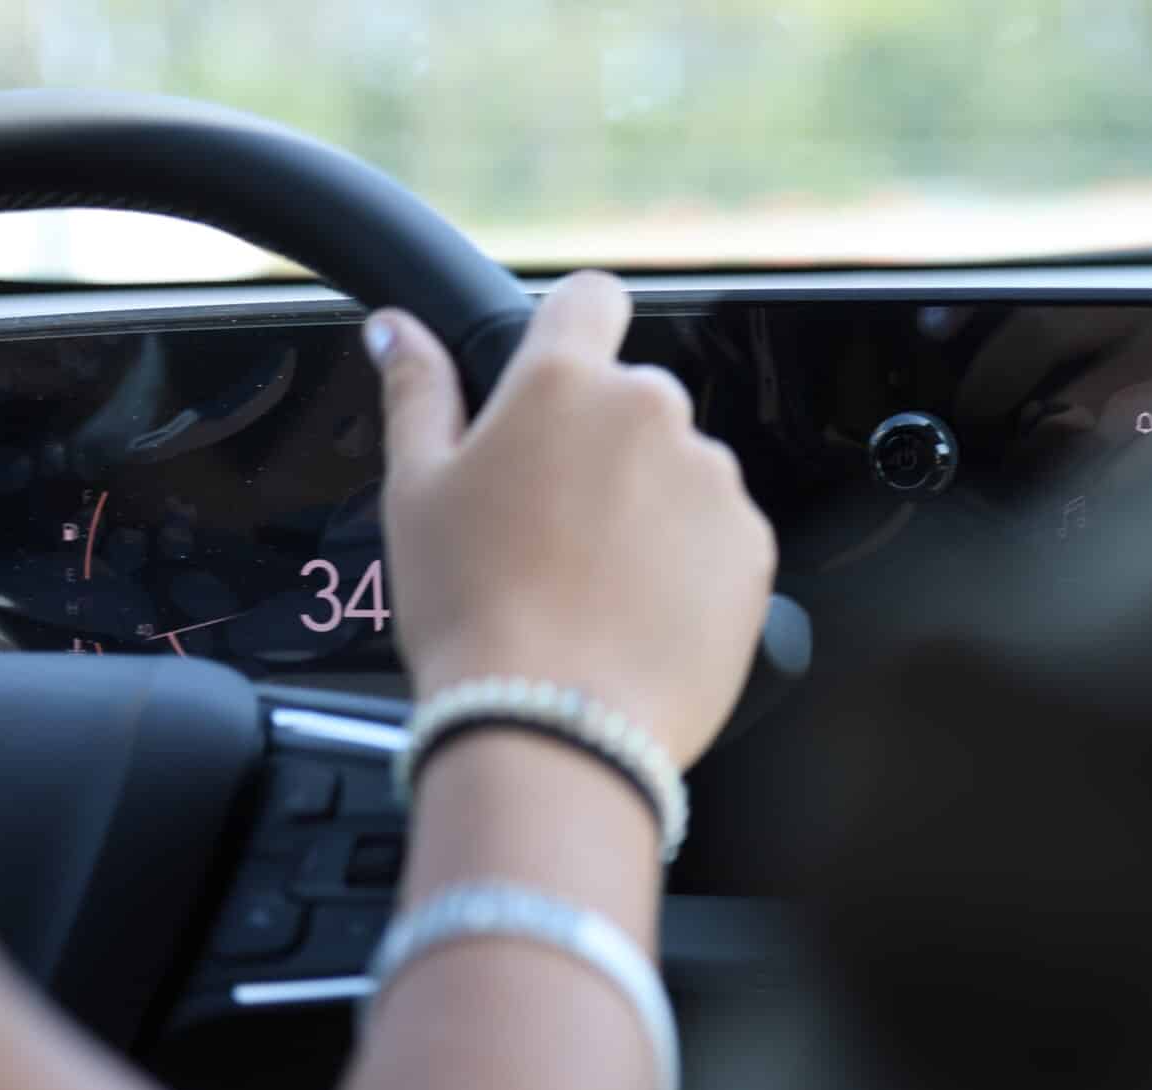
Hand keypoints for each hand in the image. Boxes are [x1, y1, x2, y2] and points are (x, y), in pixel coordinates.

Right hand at [367, 272, 776, 767]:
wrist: (554, 727)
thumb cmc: (474, 614)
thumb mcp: (415, 492)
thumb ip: (416, 392)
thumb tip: (398, 328)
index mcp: (564, 383)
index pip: (591, 299)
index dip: (575, 330)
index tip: (563, 376)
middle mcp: (652, 414)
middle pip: (634, 403)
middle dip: (603, 448)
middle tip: (551, 527)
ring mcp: (712, 481)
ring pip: (681, 472)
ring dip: (649, 508)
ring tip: (594, 585)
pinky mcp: (753, 549)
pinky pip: (719, 537)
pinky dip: (689, 565)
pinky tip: (637, 613)